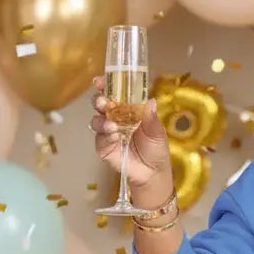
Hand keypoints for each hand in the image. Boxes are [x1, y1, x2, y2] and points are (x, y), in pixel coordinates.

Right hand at [90, 75, 172, 190]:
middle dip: (99, 100)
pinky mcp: (104, 147)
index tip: (100, 81)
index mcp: (127, 108)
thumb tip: (151, 101)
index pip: (113, 92)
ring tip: (112, 126)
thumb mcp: (157, 132)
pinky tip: (114, 137)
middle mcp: (114, 117)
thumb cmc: (155, 149)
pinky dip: (105, 136)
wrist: (153, 173)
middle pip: (100, 103)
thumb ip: (151, 118)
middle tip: (103, 102)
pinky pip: (100, 139)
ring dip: (102, 121)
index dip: (105, 85)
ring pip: (97, 120)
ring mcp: (107, 132)